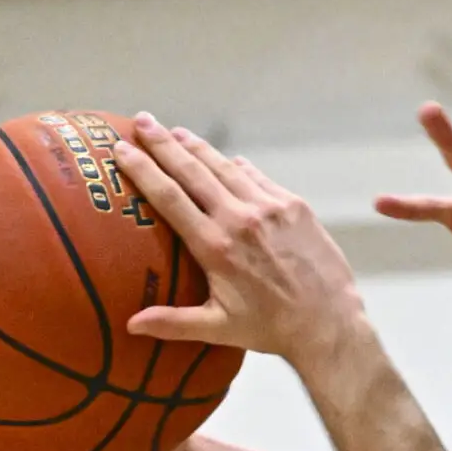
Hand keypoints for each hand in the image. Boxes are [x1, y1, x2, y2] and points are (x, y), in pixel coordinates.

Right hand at [117, 117, 365, 360]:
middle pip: (192, 170)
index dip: (142, 168)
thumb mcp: (220, 328)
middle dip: (163, 142)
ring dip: (197, 146)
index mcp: (215, 246)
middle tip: (141, 121)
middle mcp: (240, 219)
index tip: (121, 148)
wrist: (329, 324)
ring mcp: (269, 208)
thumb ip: (174, 322)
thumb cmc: (272, 329)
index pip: (169, 196)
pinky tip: (225, 160)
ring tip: (175, 132)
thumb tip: (132, 325)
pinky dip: (236, 167)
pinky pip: (257, 177)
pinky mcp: (293, 205)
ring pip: (224, 166)